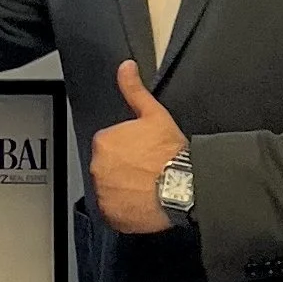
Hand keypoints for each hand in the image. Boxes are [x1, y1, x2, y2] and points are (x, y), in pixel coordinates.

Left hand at [88, 61, 189, 236]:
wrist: (184, 187)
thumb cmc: (171, 153)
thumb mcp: (154, 114)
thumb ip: (134, 90)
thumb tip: (126, 67)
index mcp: (104, 141)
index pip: (109, 145)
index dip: (128, 149)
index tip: (142, 154)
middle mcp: (98, 167)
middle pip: (108, 166)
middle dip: (123, 168)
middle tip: (146, 171)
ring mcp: (103, 192)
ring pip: (110, 188)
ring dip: (123, 188)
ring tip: (147, 187)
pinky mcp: (111, 214)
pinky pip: (113, 210)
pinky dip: (124, 208)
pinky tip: (142, 202)